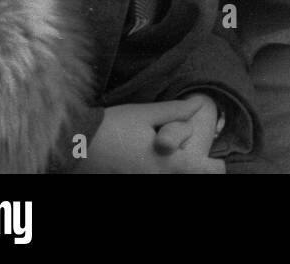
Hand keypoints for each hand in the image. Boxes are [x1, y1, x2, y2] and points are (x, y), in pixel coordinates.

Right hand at [77, 97, 223, 173]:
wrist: (73, 146)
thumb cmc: (112, 127)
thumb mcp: (146, 114)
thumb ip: (176, 112)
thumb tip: (200, 105)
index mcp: (167, 163)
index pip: (204, 171)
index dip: (214, 167)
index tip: (215, 161)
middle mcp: (156, 179)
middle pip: (186, 177)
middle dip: (190, 168)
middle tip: (186, 156)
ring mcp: (140, 183)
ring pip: (167, 179)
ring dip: (171, 170)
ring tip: (161, 154)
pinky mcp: (127, 183)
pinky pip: (150, 178)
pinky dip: (154, 173)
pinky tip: (144, 161)